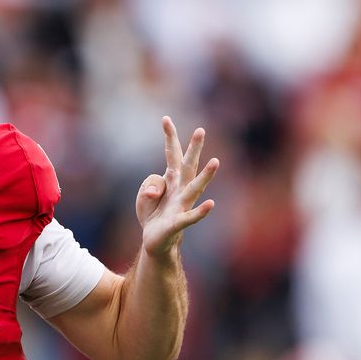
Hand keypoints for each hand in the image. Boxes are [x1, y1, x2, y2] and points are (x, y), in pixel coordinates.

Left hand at [136, 117, 218, 258]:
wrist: (155, 241)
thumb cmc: (154, 214)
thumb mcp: (145, 196)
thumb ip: (150, 186)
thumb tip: (156, 191)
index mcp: (172, 179)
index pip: (171, 154)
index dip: (169, 137)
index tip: (166, 118)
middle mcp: (180, 189)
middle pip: (188, 166)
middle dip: (194, 148)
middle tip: (200, 130)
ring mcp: (181, 205)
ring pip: (195, 188)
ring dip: (206, 176)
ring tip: (216, 162)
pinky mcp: (177, 223)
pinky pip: (190, 216)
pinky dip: (200, 211)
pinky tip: (211, 205)